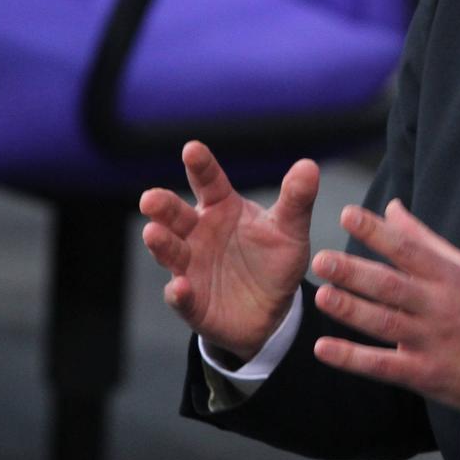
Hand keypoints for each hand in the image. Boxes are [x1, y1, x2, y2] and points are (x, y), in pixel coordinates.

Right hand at [139, 141, 316, 362]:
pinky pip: (181, 296)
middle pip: (176, 214)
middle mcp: (198, 232)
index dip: (200, 166)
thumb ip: (296, 200)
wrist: (272, 310)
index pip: (209, 181)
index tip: (192, 149)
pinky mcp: (191, 301)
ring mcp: (190, 266)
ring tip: (153, 233)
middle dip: (162, 206)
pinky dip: (178, 293)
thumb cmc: (275, 260)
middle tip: (150, 198)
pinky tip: (180, 288)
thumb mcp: (290, 230)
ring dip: (161, 243)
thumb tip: (308, 166)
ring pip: (170, 251)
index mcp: (221, 207)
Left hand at [311, 200, 459, 416]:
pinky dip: (353, 359)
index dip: (377, 232)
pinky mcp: (423, 374)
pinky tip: (324, 349)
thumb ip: (423, 239)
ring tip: (321, 295)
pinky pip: (383, 366)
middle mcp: (438, 306)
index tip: (347, 214)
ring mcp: (430, 341)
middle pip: (392, 286)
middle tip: (321, 258)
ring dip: (351, 310)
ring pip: (385, 323)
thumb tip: (391, 208)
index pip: (408, 249)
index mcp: (448, 276)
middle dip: (355, 272)